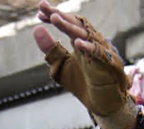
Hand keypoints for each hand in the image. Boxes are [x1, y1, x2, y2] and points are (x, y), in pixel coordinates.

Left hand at [34, 1, 135, 128]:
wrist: (100, 105)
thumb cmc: (83, 84)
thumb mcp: (60, 66)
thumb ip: (50, 49)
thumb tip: (36, 29)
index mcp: (80, 40)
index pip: (68, 23)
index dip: (54, 16)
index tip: (39, 11)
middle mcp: (91, 41)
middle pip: (76, 23)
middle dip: (59, 15)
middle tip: (44, 8)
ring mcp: (101, 51)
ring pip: (85, 34)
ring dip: (70, 26)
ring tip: (54, 19)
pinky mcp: (108, 65)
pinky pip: (98, 54)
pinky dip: (88, 48)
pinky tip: (76, 43)